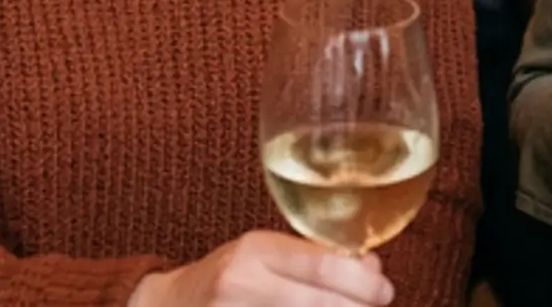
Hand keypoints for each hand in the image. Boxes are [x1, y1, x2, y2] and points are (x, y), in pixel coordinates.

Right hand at [130, 232, 392, 306]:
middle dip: (358, 304)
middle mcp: (242, 282)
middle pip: (320, 300)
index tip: (383, 286)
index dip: (361, 280)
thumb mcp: (262, 253)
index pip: (321, 265)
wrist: (168, 305)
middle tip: (380, 301)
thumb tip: (370, 266)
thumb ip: (309, 256)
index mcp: (253, 250)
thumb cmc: (227, 276)